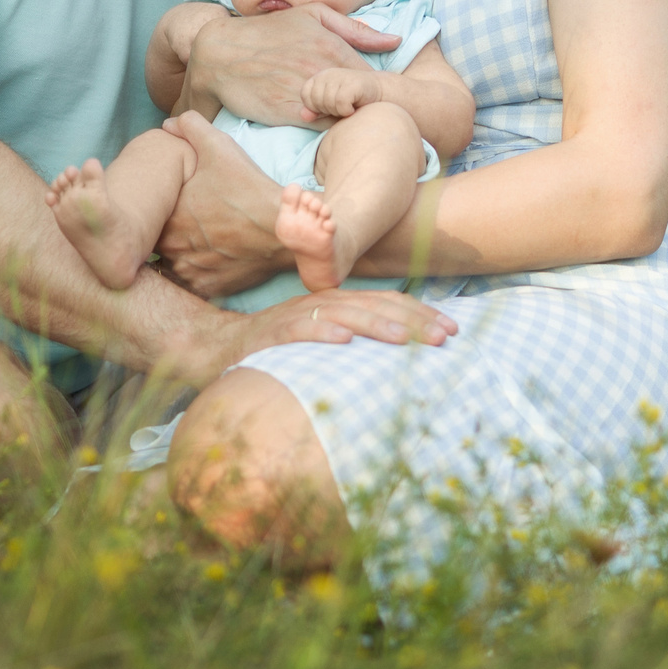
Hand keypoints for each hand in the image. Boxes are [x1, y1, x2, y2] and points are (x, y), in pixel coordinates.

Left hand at [153, 112, 289, 298]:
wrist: (284, 230)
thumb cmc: (249, 189)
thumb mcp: (219, 146)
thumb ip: (189, 127)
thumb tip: (168, 123)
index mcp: (165, 215)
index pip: (145, 215)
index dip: (154, 209)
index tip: (166, 204)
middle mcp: (170, 247)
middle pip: (155, 241)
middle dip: (163, 232)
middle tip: (182, 222)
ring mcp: (187, 271)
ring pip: (170, 264)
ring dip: (177, 255)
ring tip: (195, 242)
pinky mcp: (206, 288)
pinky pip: (188, 285)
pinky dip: (194, 275)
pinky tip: (206, 261)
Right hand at [158, 285, 457, 384]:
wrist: (213, 347)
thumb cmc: (276, 351)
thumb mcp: (323, 346)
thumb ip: (355, 346)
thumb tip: (402, 364)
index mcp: (337, 307)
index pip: (387, 304)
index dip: (421, 313)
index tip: (454, 329)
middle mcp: (320, 305)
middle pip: (374, 305)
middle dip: (413, 319)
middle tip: (446, 335)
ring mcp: (295, 316)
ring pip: (342, 315)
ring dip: (376, 325)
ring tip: (405, 339)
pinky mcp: (269, 334)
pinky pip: (297, 330)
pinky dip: (319, 334)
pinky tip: (341, 342)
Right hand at [188, 5, 398, 125]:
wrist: (220, 55)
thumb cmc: (269, 32)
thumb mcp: (312, 16)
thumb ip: (355, 29)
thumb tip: (394, 41)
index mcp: (334, 47)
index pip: (375, 79)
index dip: (375, 89)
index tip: (368, 94)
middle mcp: (324, 71)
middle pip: (363, 100)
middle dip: (365, 106)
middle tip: (356, 108)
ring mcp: (307, 94)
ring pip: (344, 116)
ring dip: (345, 118)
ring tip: (338, 114)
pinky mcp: (290, 115)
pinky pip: (322, 128)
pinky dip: (325, 128)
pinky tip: (318, 121)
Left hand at [302, 65, 380, 119]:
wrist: (380, 94)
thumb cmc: (353, 103)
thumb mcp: (330, 108)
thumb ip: (316, 111)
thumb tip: (304, 116)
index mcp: (320, 77)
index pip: (305, 95)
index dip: (316, 107)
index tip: (330, 107)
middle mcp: (329, 73)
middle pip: (316, 100)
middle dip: (328, 110)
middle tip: (341, 108)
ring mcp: (341, 76)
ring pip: (328, 102)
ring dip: (338, 112)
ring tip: (348, 108)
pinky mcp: (353, 82)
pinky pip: (340, 102)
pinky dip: (346, 111)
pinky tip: (354, 109)